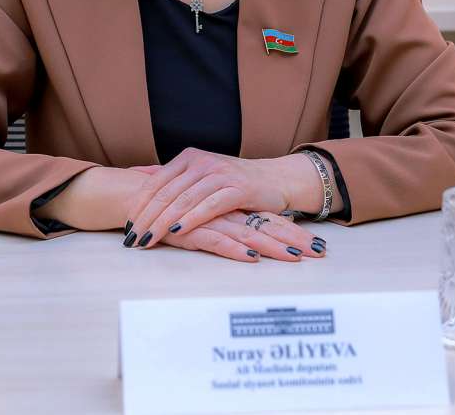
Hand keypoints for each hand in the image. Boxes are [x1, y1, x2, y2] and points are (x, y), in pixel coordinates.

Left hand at [122, 148, 320, 249]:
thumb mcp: (199, 173)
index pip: (156, 182)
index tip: (125, 224)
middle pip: (166, 192)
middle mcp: (202, 162)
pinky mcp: (238, 189)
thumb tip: (134, 173)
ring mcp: (220, 174)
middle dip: (146, 216)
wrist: (275, 179)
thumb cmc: (233, 181)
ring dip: (163, 222)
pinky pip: (209, 205)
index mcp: (189, 158)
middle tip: (131, 237)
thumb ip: (169, 174)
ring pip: (184, 199)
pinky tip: (177, 231)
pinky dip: (191, 219)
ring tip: (147, 239)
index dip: (138, 203)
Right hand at [152, 211, 326, 261]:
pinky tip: (251, 257)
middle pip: (265, 225)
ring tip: (296, 257)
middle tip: (321, 252)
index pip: (267, 218)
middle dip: (293, 239)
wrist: (133, 197)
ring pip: (246, 233)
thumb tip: (248, 237)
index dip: (292, 231)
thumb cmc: (168, 210)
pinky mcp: (189, 229)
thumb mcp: (200, 217)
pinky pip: (216, 240)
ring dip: (272, 246)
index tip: (318, 246)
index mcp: (230, 207)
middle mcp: (223, 211)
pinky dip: (235, 250)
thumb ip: (221, 223)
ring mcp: (208, 219)